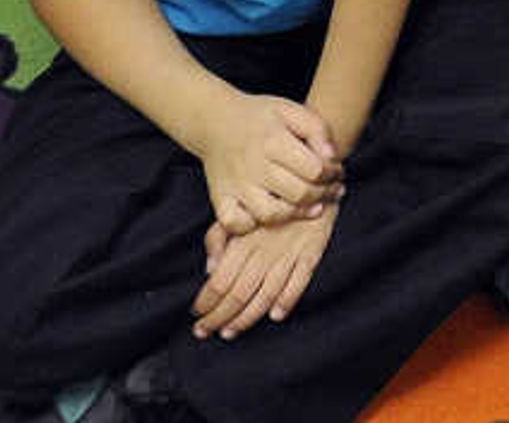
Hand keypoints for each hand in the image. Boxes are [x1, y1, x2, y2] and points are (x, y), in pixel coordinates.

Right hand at [196, 93, 343, 234]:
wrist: (214, 121)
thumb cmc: (258, 116)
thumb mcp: (290, 109)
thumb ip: (317, 128)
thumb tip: (331, 156)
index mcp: (272, 141)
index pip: (314, 169)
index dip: (332, 173)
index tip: (337, 171)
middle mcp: (253, 165)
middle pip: (298, 193)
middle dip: (324, 195)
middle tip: (333, 190)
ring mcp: (235, 185)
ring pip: (270, 214)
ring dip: (296, 214)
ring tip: (312, 206)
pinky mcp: (220, 198)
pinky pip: (235, 224)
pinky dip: (252, 225)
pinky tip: (270, 215)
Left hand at [196, 202, 334, 338]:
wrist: (309, 176)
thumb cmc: (268, 196)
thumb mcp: (237, 209)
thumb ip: (218, 237)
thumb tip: (209, 269)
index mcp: (244, 240)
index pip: (220, 280)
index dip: (206, 302)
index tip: (196, 315)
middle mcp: (264, 250)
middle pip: (238, 293)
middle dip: (218, 317)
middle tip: (204, 332)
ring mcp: (289, 253)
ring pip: (265, 295)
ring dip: (247, 318)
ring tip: (230, 332)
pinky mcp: (311, 252)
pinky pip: (299, 282)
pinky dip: (287, 301)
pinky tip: (275, 315)